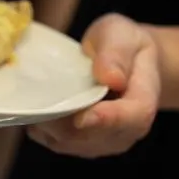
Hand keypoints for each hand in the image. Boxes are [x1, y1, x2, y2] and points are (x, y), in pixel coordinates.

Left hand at [27, 14, 159, 157]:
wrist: (125, 60)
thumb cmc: (123, 43)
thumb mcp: (121, 34)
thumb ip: (116, 53)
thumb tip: (111, 77)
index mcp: (143, 102)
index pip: (132, 118)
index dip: (107, 120)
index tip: (81, 118)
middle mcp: (127, 131)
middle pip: (94, 137)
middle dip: (64, 122)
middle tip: (39, 100)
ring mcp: (104, 142)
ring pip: (72, 143)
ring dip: (49, 125)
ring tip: (35, 99)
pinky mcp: (83, 144)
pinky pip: (58, 143)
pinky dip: (43, 128)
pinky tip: (36, 107)